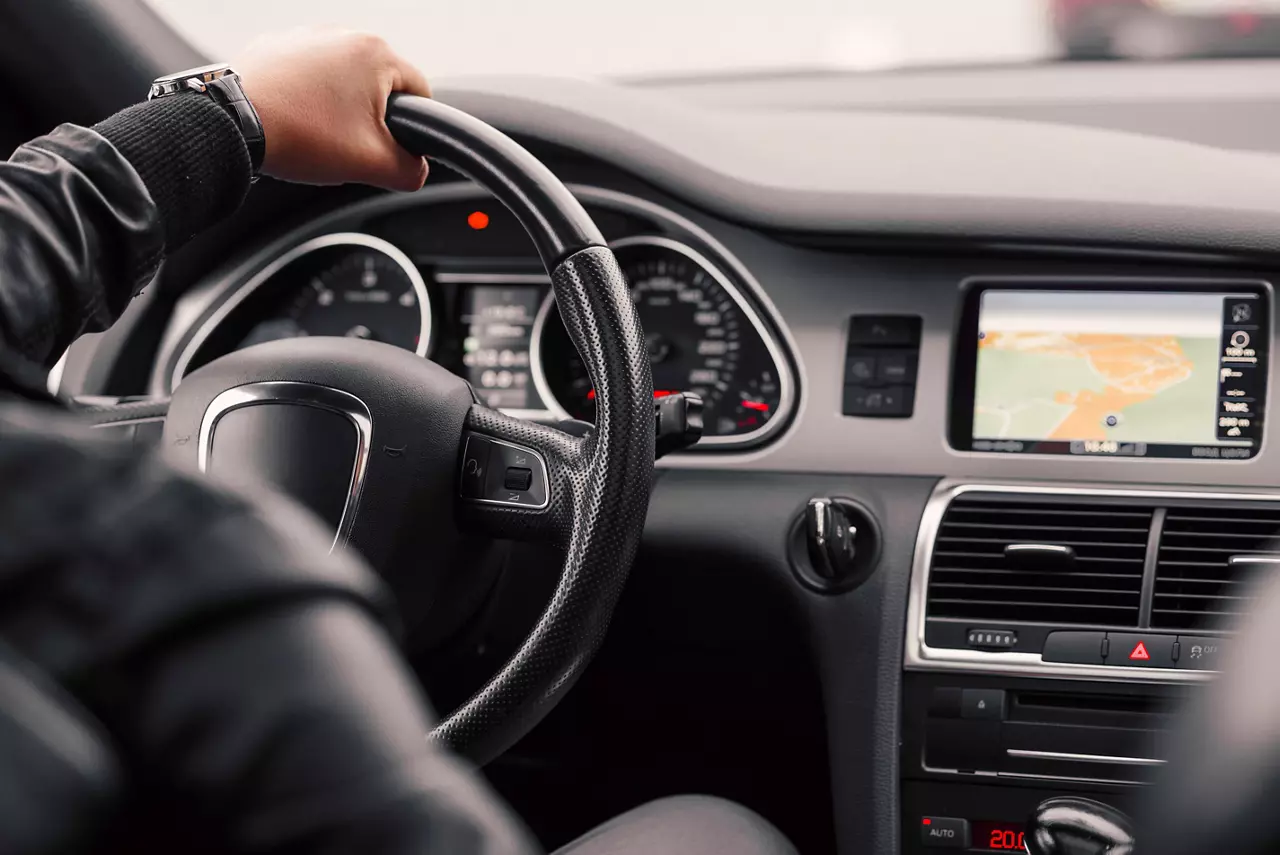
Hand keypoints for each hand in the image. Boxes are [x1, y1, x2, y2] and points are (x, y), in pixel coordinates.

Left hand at [235, 29, 430, 190]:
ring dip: (339, 108)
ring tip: (318, 136)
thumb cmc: (302, 134)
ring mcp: (305, 36)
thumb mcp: (372, 164)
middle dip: (372, 118)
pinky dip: (306, 99)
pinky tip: (294, 122)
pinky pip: (306, 76)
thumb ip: (410, 170)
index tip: (395, 149)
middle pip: (379, 85)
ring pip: (342, 80)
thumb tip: (416, 170)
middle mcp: (342, 33)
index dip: (415, 128)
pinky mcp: (275, 46)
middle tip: (351, 147)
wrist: (230, 123)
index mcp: (375, 53)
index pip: (421, 91)